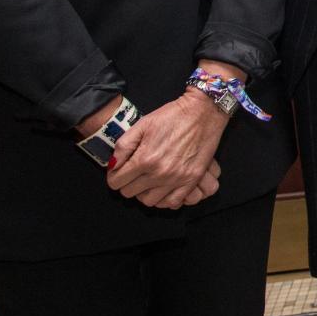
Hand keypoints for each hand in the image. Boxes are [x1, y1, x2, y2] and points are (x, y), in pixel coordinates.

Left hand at [108, 91, 229, 207]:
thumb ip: (123, 146)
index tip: (119, 170)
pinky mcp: (191, 180)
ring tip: (147, 180)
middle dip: (127, 183)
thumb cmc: (172, 116)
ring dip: (144, 192)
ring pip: (148, 201)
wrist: (203, 112)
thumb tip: (112, 165)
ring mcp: (177, 179)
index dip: (114, 176)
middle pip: (130, 193)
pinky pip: (172, 202)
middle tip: (132, 173)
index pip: (116, 182)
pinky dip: (163, 198)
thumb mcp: (142, 124)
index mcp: (144, 158)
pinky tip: (162, 188)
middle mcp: (159, 173)